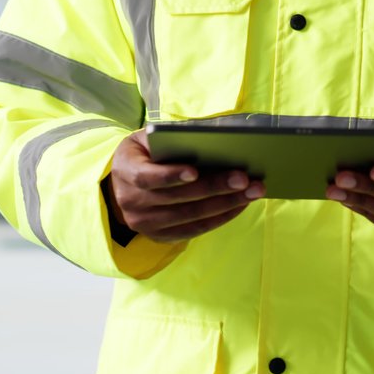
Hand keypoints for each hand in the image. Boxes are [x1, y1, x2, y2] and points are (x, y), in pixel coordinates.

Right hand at [104, 130, 263, 242]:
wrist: (120, 187)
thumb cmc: (143, 155)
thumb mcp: (144, 139)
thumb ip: (168, 138)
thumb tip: (209, 137)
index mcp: (126, 171)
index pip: (148, 177)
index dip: (171, 175)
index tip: (195, 171)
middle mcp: (133, 202)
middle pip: (179, 198)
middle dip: (215, 187)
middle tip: (245, 178)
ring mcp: (146, 223)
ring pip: (191, 216)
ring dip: (226, 204)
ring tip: (253, 191)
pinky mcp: (161, 236)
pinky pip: (195, 230)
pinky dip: (221, 217)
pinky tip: (241, 204)